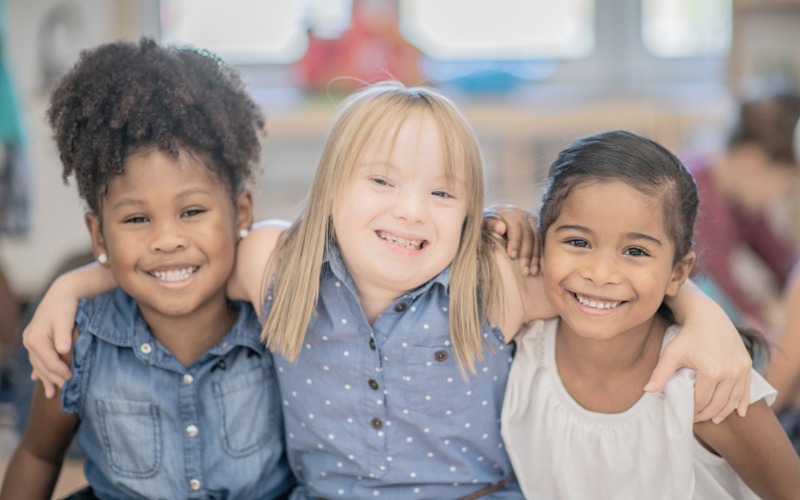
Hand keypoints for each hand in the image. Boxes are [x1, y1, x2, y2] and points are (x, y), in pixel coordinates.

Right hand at [22, 279, 78, 398]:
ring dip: (45, 378)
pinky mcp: (35, 339)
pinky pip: (36, 359)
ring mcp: (30, 341)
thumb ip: (64, 336)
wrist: (62, 293)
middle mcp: (30, 341)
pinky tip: (37, 379)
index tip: (72, 379)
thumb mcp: (65, 320)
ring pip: (38, 364)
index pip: (48, 361)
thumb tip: (63, 350)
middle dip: (54, 379)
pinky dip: (39, 370)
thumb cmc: (66, 306)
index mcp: (36, 339)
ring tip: (51, 394)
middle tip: (67, 389)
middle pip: (42, 365)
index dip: (60, 372)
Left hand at [483, 204, 539, 275]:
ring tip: (531, 273)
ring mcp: (531, 220)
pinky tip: (537, 269)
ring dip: (535, 257)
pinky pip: (541, 243)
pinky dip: (539, 256)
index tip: (512, 256)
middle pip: (528, 233)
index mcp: (507, 211)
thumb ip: (489, 225)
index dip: (515, 241)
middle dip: (526, 253)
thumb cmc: (484, 228)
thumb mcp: (482, 225)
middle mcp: (521, 213)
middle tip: (523, 269)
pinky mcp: (536, 228)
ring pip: (536, 239)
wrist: (491, 224)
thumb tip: (501, 228)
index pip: (515, 225)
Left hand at [644, 321, 751, 423]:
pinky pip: (746, 390)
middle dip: (707, 414)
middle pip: (718, 403)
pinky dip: (741, 403)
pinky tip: (739, 413)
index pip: (701, 400)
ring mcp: (740, 369)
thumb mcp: (671, 353)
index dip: (693, 411)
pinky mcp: (746, 365)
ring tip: (714, 419)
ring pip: (732, 400)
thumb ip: (660, 373)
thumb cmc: (686, 336)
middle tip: (697, 418)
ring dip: (723, 412)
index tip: (686, 415)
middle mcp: (729, 372)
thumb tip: (647, 390)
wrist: (707, 317)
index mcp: (711, 371)